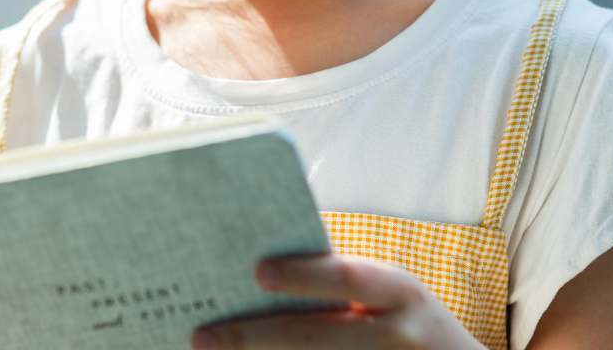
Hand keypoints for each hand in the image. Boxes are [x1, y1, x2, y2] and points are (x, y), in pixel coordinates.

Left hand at [191, 253, 484, 348]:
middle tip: (203, 337)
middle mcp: (397, 334)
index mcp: (400, 292)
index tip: (256, 273)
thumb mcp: (392, 297)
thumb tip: (264, 276)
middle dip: (254, 337)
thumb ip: (346, 288)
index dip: (302, 275)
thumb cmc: (410, 325)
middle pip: (316, 338)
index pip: (346, 278)